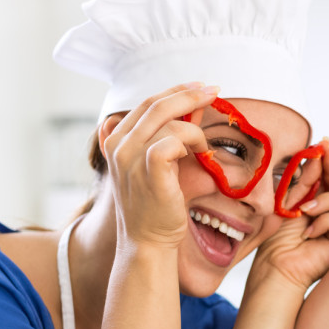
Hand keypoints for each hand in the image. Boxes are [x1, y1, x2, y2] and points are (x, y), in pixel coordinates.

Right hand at [100, 83, 218, 248]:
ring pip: (168, 121)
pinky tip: (201, 155)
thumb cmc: (155, 205)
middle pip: (156, 104)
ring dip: (195, 130)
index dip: (175, 91)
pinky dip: (192, 142)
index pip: (147, 103)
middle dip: (189, 94)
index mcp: (115, 140)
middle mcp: (117, 145)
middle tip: (214, 91)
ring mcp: (129, 157)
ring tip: (205, 148)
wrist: (147, 240)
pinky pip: (173, 140)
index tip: (199, 87)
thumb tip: (191, 109)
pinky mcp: (149, 169)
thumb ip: (162, 136)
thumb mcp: (153, 165)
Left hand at [251, 140, 328, 291]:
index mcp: (318, 202)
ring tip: (304, 210)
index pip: (327, 177)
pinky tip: (309, 233)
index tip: (324, 143)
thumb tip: (317, 155)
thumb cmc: (277, 239)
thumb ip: (304, 181)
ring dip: (324, 201)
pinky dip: (325, 222)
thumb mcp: (289, 202)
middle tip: (327, 151)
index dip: (328, 160)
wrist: (277, 267)